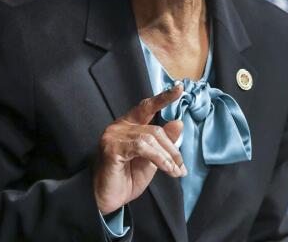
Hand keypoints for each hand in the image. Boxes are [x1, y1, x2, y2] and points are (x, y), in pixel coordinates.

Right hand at [94, 84, 186, 213]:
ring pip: (150, 138)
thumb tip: (178, 122)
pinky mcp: (112, 147)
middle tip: (181, 167)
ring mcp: (114, 136)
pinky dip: (159, 158)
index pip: (147, 106)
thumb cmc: (127, 179)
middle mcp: (120, 126)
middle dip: (172, 149)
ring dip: (168, 156)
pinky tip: (167, 169)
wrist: (106, 200)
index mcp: (129, 125)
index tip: (179, 88)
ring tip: (175, 171)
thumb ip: (163, 142)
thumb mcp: (152, 159)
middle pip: (155, 129)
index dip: (163, 98)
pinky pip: (142, 148)